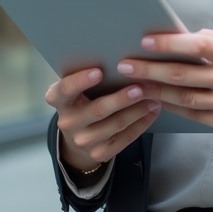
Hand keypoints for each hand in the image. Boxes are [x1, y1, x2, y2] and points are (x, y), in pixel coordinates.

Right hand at [45, 67, 161, 171]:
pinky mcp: (99, 153)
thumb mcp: (78, 87)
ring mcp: (83, 140)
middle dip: (121, 98)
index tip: (99, 71)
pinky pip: (125, 138)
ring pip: (116, 124)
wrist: (79, 135)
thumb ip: (90, 75)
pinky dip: (142, 123)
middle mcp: (67, 122)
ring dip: (138, 110)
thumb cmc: (83, 98)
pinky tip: (152, 111)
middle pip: (97, 109)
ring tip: (154, 97)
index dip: (80, 81)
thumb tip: (123, 59)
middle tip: (140, 87)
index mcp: (58, 99)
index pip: (66, 89)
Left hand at [120, 29, 212, 136]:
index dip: (169, 43)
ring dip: (155, 89)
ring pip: (182, 96)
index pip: (197, 44)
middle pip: (183, 73)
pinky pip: (190, 113)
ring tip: (134, 83)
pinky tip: (155, 98)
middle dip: (150, 68)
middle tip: (127, 64)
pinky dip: (169, 106)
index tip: (146, 41)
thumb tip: (179, 36)